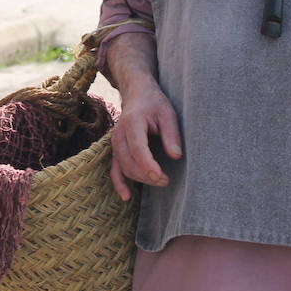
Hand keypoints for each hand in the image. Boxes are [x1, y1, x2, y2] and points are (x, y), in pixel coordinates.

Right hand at [109, 77, 181, 201]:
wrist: (137, 94)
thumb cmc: (154, 103)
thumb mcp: (168, 113)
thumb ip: (171, 134)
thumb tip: (176, 156)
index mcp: (132, 123)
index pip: (138, 148)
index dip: (148, 165)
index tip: (161, 176)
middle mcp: (119, 134)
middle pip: (129, 162)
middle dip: (147, 175)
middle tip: (167, 180)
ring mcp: (115, 143)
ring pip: (124, 168)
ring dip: (140, 179)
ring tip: (160, 181)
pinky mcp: (116, 150)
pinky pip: (114, 169)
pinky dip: (119, 183)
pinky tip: (126, 196)